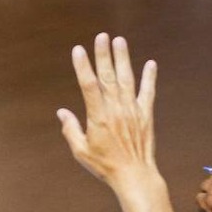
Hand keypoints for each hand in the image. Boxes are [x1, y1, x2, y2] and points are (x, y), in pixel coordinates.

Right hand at [56, 33, 161, 196]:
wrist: (134, 176)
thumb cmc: (105, 166)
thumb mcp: (82, 151)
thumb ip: (71, 129)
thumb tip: (62, 112)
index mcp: (98, 117)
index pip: (88, 86)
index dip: (83, 66)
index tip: (78, 50)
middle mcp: (116, 109)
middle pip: (108, 77)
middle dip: (104, 55)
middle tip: (102, 36)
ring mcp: (132, 111)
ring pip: (127, 79)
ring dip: (123, 59)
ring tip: (120, 41)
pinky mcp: (145, 115)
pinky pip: (148, 92)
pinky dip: (149, 77)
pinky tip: (150, 63)